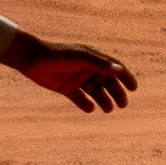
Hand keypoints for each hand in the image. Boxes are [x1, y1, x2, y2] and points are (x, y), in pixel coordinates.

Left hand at [21, 39, 136, 112]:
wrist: (31, 59)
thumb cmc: (58, 55)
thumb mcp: (80, 58)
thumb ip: (100, 64)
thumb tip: (120, 70)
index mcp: (93, 58)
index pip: (114, 68)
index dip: (126, 77)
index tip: (134, 88)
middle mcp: (87, 68)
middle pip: (107, 82)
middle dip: (117, 93)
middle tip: (122, 105)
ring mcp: (77, 79)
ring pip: (95, 92)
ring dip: (104, 100)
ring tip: (108, 109)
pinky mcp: (66, 88)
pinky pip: (80, 98)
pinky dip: (86, 104)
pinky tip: (90, 108)